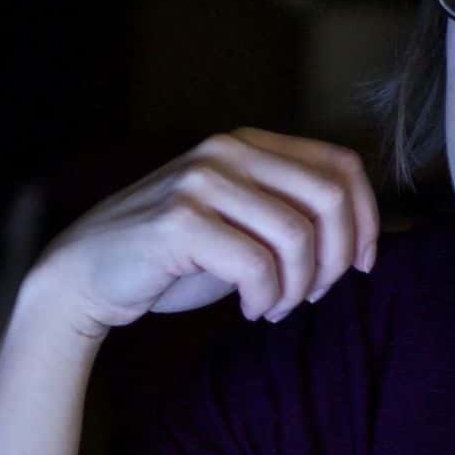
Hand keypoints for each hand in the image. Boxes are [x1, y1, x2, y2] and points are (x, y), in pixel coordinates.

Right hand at [25, 129, 379, 341]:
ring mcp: (201, 183)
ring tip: (276, 308)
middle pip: (329, 198)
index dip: (367, 218)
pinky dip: (266, 299)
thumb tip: (364, 240)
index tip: (363, 266)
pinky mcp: (180, 222)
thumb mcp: (240, 225)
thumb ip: (289, 215)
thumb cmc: (171, 258)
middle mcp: (226, 151)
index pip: (341, 166)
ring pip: (297, 236)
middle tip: (313, 296)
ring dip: (298, 287)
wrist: (87, 276)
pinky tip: (251, 310)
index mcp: (247, 144)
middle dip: (337, 259)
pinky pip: (258, 266)